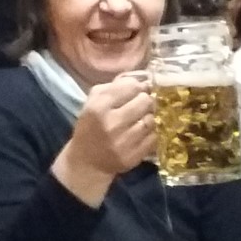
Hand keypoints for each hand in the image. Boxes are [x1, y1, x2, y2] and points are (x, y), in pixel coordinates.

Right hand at [51, 74, 155, 206]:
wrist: (87, 161)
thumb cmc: (91, 126)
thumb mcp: (92, 102)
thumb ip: (113, 87)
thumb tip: (140, 78)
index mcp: (99, 106)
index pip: (131, 86)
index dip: (138, 86)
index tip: (138, 90)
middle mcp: (112, 123)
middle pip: (145, 101)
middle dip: (146, 101)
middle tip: (143, 104)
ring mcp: (123, 141)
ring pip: (151, 120)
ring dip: (149, 117)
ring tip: (142, 118)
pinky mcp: (133, 156)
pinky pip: (153, 138)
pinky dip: (151, 133)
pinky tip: (143, 133)